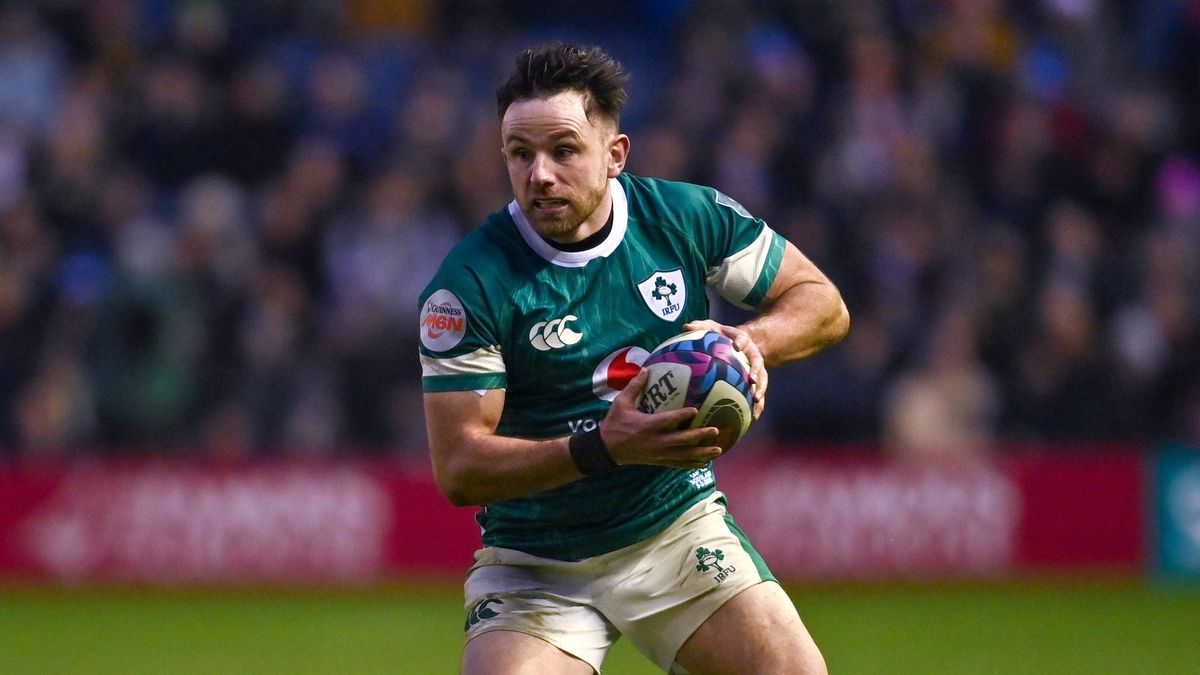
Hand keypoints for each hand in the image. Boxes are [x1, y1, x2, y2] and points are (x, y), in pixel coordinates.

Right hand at [599, 369, 722, 468]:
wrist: (606, 449)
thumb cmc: (615, 423)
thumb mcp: (621, 403)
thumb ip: (634, 387)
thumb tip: (645, 369)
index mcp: (647, 426)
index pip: (668, 420)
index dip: (682, 416)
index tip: (696, 410)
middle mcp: (656, 441)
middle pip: (682, 440)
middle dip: (699, 436)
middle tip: (715, 431)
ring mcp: (658, 453)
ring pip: (684, 455)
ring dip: (701, 453)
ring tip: (718, 451)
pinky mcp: (658, 461)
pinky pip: (678, 463)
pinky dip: (692, 463)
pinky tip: (704, 462)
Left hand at [684, 319, 766, 418]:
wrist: (741, 343)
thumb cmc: (722, 335)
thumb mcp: (711, 327)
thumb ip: (700, 326)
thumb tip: (685, 326)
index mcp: (742, 339)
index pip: (742, 338)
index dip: (741, 342)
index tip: (737, 347)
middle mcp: (753, 353)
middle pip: (757, 362)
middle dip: (756, 371)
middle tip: (752, 380)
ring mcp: (757, 368)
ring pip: (763, 379)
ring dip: (761, 390)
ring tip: (756, 401)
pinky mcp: (758, 380)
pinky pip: (759, 392)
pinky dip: (758, 404)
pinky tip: (753, 416)